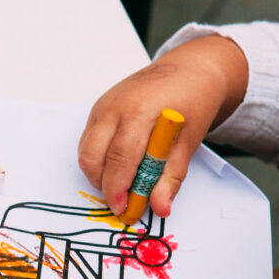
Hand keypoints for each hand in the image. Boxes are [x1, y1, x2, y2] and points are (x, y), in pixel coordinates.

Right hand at [78, 35, 247, 217]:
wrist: (188, 69)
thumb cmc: (192, 101)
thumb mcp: (189, 140)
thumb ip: (172, 176)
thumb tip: (160, 208)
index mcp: (140, 112)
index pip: (120, 159)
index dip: (118, 189)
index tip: (125, 210)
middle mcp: (115, 107)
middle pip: (94, 157)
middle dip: (104, 186)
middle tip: (121, 204)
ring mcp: (103, 106)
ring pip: (86, 152)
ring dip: (99, 175)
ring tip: (122, 186)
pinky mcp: (98, 108)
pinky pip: (88, 142)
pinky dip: (99, 160)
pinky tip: (118, 167)